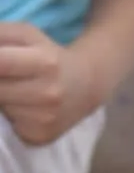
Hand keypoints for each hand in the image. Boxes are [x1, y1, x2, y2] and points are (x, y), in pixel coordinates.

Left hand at [0, 22, 99, 145]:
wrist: (85, 86)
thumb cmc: (47, 55)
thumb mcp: (25, 35)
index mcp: (45, 62)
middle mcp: (47, 94)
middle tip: (4, 79)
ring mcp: (44, 119)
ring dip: (0, 99)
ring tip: (12, 90)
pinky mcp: (39, 137)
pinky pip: (7, 126)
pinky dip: (7, 115)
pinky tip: (21, 107)